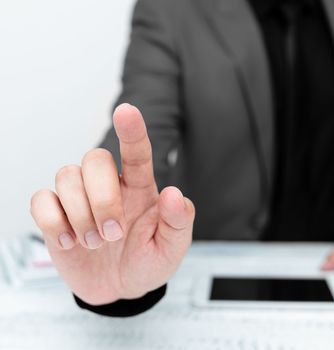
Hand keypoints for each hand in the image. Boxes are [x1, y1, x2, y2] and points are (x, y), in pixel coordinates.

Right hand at [30, 103, 194, 304]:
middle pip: (95, 159)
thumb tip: (173, 194)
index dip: (132, 131)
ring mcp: (80, 198)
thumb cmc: (147, 262)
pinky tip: (70, 243)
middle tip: (113, 234)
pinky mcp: (56, 215)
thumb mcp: (171, 248)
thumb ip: (178, 222)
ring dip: (80, 214)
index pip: (136, 152)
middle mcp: (109, 185)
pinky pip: (42, 200)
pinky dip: (54, 222)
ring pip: (67, 175)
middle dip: (102, 198)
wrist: (120, 288)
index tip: (127, 111)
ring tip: (94, 243)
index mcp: (140, 187)